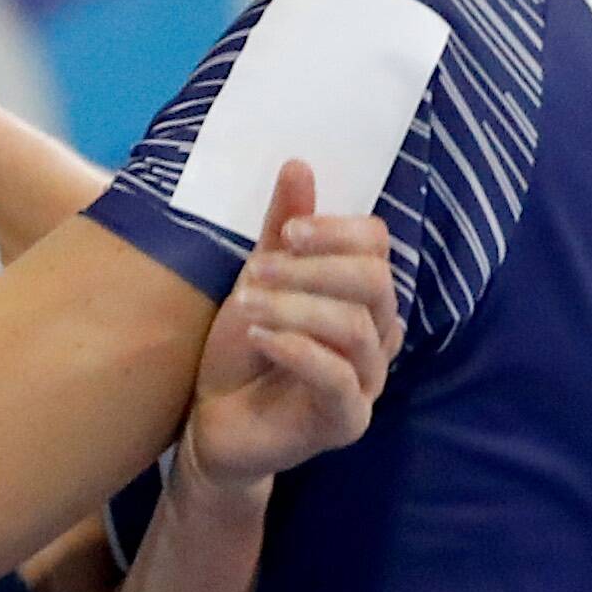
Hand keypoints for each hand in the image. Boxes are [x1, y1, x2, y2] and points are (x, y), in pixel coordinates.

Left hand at [175, 165, 401, 501]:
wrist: (215, 425)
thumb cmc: (242, 354)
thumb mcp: (257, 283)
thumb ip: (280, 233)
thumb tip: (298, 165)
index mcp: (361, 298)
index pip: (377, 246)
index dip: (335, 231)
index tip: (286, 231)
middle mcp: (377, 336)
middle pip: (375, 282)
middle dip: (315, 267)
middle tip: (259, 267)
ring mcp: (367, 382)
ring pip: (355, 327)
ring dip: (296, 306)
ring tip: (247, 304)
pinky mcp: (346, 421)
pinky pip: (338, 378)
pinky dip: (296, 348)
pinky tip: (259, 337)